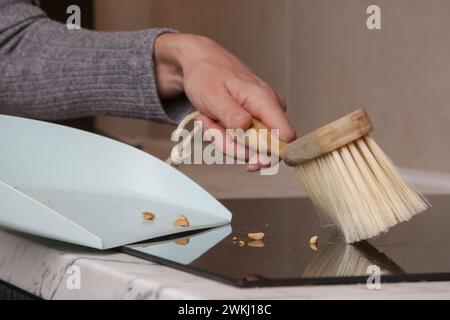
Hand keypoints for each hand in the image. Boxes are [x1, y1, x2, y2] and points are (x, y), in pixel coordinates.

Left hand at [154, 33, 296, 170]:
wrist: (198, 63)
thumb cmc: (206, 75)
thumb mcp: (214, 96)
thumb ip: (231, 115)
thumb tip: (247, 130)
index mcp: (265, 101)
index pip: (286, 137)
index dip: (270, 154)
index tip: (247, 160)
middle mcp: (269, 110)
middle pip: (261, 149)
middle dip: (232, 145)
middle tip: (212, 127)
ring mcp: (261, 116)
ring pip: (246, 147)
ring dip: (222, 138)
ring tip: (209, 118)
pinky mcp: (252, 121)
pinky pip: (239, 140)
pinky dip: (221, 134)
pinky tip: (212, 120)